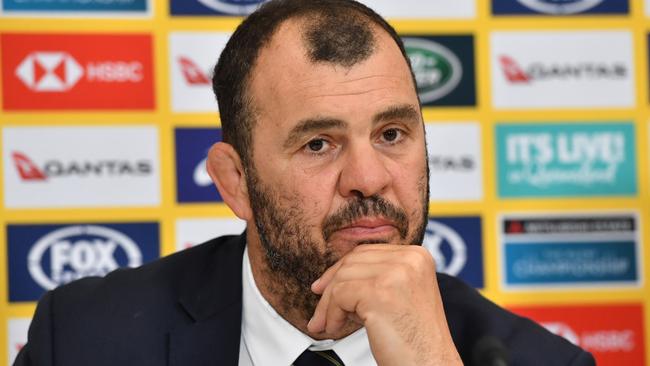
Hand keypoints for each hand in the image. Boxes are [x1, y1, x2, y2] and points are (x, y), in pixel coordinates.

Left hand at [307, 244, 461, 365]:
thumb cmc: (415, 341)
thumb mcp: (399, 296)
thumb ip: (376, 278)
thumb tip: (333, 276)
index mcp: (417, 256)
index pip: (367, 252)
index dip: (341, 270)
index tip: (323, 288)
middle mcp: (409, 259)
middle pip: (352, 262)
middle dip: (331, 288)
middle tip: (320, 313)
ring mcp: (396, 274)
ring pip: (342, 278)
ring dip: (329, 306)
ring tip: (331, 326)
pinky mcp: (379, 293)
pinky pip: (339, 295)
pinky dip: (332, 315)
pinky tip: (336, 330)